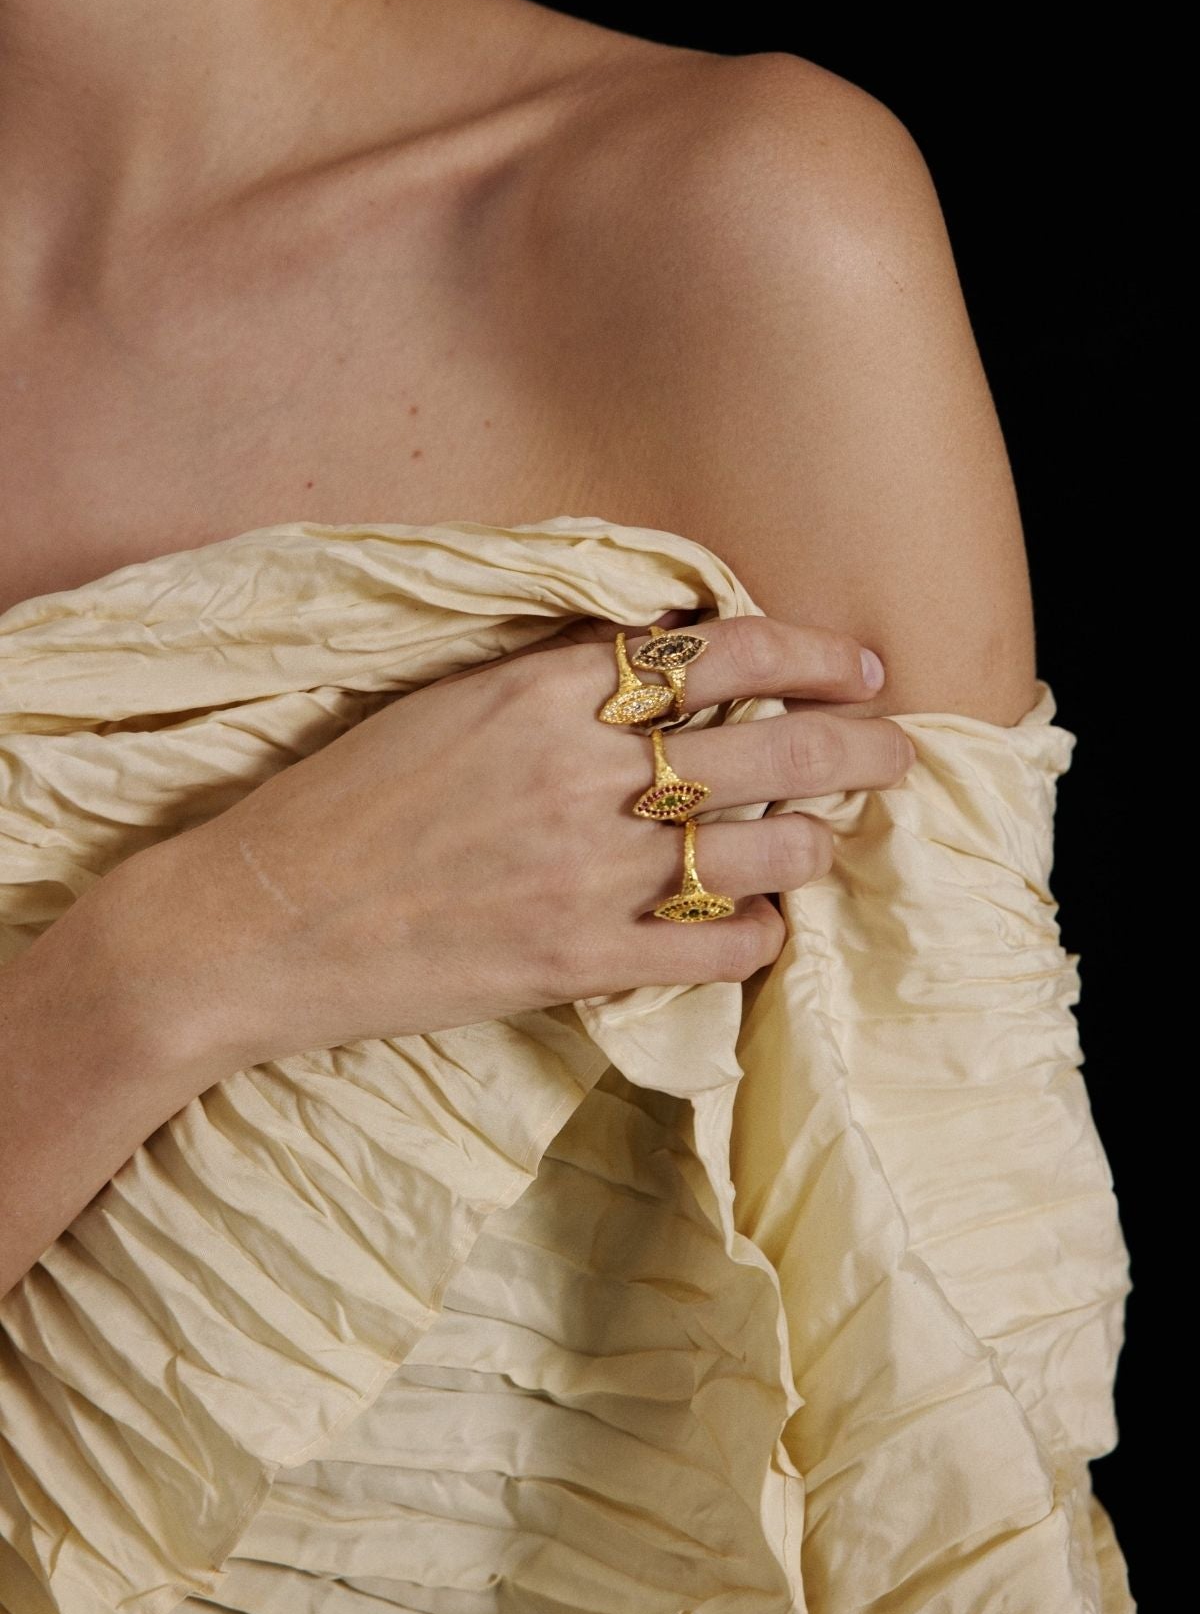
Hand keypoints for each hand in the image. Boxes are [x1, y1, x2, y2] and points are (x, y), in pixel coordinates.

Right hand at [120, 611, 914, 1076]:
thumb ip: (558, 681)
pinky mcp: (573, 961)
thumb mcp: (448, 704)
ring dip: (816, 842)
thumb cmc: (344, 802)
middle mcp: (578, 772)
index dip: (812, 652)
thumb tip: (666, 665)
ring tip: (828, 839)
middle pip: (771, 750)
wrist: (258, 921)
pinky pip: (714, 946)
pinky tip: (764, 924)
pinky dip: (759, 933)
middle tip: (901, 752)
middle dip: (861, 748)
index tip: (861, 664)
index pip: (720, 652)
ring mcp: (582, 872)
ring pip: (762, 850)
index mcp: (542, 692)